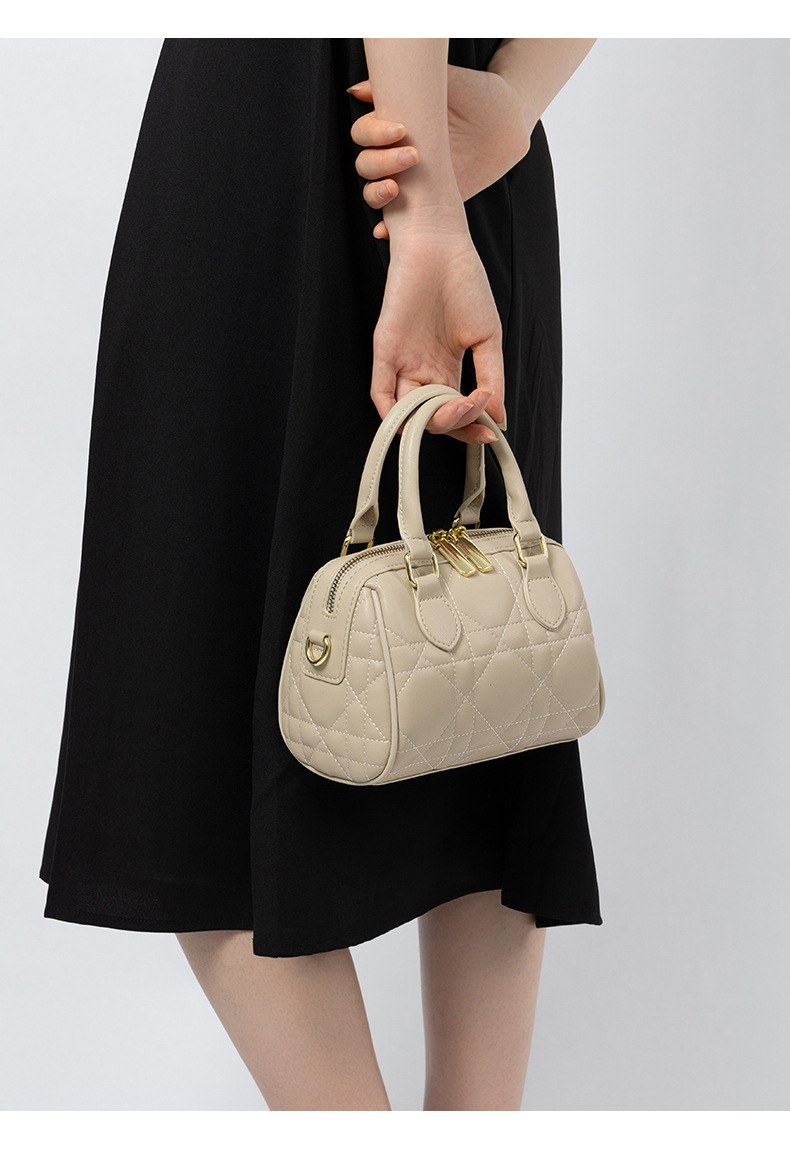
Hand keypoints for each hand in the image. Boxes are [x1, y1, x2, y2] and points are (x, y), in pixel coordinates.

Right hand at [349, 65, 530, 239]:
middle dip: (380, 162)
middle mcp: (396, 152)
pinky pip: (398, 220)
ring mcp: (409, 180)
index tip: (399, 130)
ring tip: (396, 190)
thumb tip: (362, 88)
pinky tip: (384, 230)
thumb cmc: (478, 95)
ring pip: (373, 190)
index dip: (371, 132)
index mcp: (394, 124)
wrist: (509, 123)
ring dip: (377, 193)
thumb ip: (410, 81)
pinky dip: (386, 228)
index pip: (364, 132)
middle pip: (365, 163)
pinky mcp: (426, 203)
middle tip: (413, 156)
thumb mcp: (447, 82)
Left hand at [370, 227, 505, 442]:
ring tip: (458, 406)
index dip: (471, 426)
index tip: (492, 430)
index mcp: (446, 366)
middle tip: (476, 410)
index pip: (454, 411)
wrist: (441, 245)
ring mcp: (402, 361)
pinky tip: (419, 417)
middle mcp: (422, 368)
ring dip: (434, 422)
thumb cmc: (463, 282)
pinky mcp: (385, 350)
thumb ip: (492, 377)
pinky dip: (395, 415)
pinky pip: (381, 394)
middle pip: (432, 417)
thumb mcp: (487, 337)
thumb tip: (499, 416)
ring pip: (409, 412)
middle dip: (457, 424)